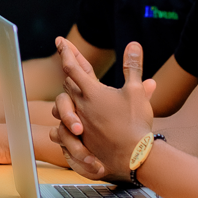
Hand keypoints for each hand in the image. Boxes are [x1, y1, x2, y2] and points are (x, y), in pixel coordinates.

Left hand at [54, 38, 156, 181]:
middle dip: (70, 69)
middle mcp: (82, 106)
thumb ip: (132, 66)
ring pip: (63, 103)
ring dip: (67, 93)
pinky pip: (62, 126)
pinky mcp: (80, 138)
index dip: (66, 51)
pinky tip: (68, 118)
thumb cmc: (135, 123)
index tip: (60, 40)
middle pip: (68, 82)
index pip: (73, 66)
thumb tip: (133, 44)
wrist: (132, 157)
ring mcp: (79, 122)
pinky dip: (64, 119)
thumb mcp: (136, 91)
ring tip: (70, 86)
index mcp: (93, 92)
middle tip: (69, 58)